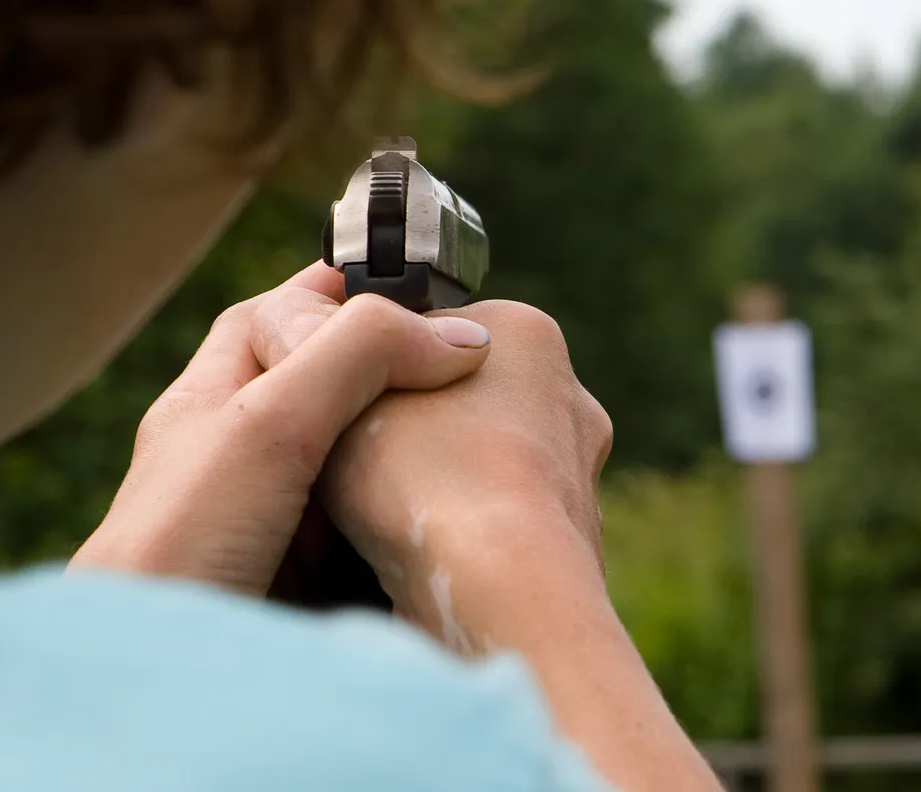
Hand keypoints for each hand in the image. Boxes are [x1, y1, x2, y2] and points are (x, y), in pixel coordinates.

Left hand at [68, 263, 494, 596]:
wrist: (160, 681)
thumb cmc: (185, 537)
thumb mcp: (272, 420)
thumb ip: (359, 355)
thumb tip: (463, 339)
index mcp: (215, 399)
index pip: (275, 315)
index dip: (338, 292)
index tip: (415, 288)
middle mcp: (242, 453)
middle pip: (324, 389)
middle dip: (389, 380)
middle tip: (461, 374)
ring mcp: (272, 521)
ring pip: (352, 465)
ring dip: (401, 458)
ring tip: (469, 440)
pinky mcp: (305, 582)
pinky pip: (362, 534)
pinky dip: (399, 524)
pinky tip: (440, 520)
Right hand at [314, 300, 613, 639]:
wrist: (497, 589)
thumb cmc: (419, 474)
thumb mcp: (349, 378)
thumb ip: (347, 358)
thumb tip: (341, 367)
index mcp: (525, 330)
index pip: (428, 338)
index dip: (372, 375)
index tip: (340, 413)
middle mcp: (570, 396)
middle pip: (459, 406)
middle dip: (413, 440)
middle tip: (360, 477)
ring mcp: (581, 478)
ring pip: (479, 476)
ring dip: (438, 496)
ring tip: (385, 531)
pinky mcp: (578, 552)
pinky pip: (499, 537)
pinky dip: (465, 548)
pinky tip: (424, 567)